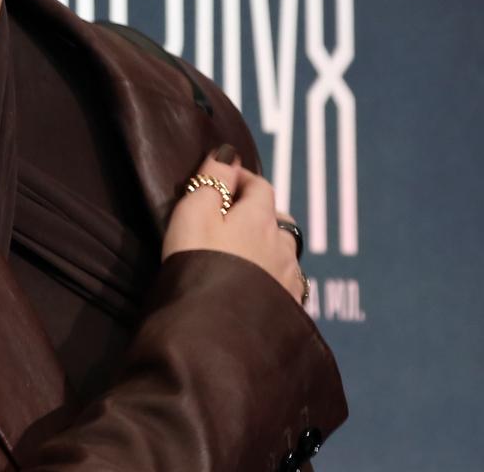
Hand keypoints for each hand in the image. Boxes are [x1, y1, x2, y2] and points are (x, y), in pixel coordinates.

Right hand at [161, 145, 304, 304]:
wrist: (213, 332)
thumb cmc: (197, 264)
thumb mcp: (194, 211)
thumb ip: (212, 177)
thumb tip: (229, 152)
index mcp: (260, 217)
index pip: (260, 186)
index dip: (241, 180)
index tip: (221, 185)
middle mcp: (282, 245)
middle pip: (279, 220)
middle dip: (260, 216)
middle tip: (232, 224)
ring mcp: (289, 280)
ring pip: (285, 254)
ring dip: (269, 249)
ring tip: (245, 259)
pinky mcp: (289, 311)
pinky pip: (286, 286)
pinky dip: (274, 280)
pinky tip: (258, 290)